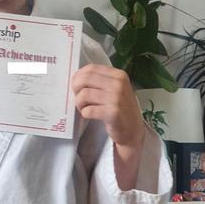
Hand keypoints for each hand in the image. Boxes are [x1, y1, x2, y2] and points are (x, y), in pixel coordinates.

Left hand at [72, 64, 144, 188]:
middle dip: (74, 90)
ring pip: (82, 96)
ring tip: (85, 111)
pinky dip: (84, 114)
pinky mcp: (113, 112)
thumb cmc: (119, 113)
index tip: (73, 87)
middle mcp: (118, 83)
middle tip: (75, 100)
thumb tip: (72, 77)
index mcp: (118, 75)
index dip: (76, 77)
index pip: (88, 68)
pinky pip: (87, 110)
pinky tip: (90, 118)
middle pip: (83, 80)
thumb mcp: (112, 92)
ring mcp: (116, 98)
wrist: (133, 134)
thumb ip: (97, 83)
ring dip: (79, 105)